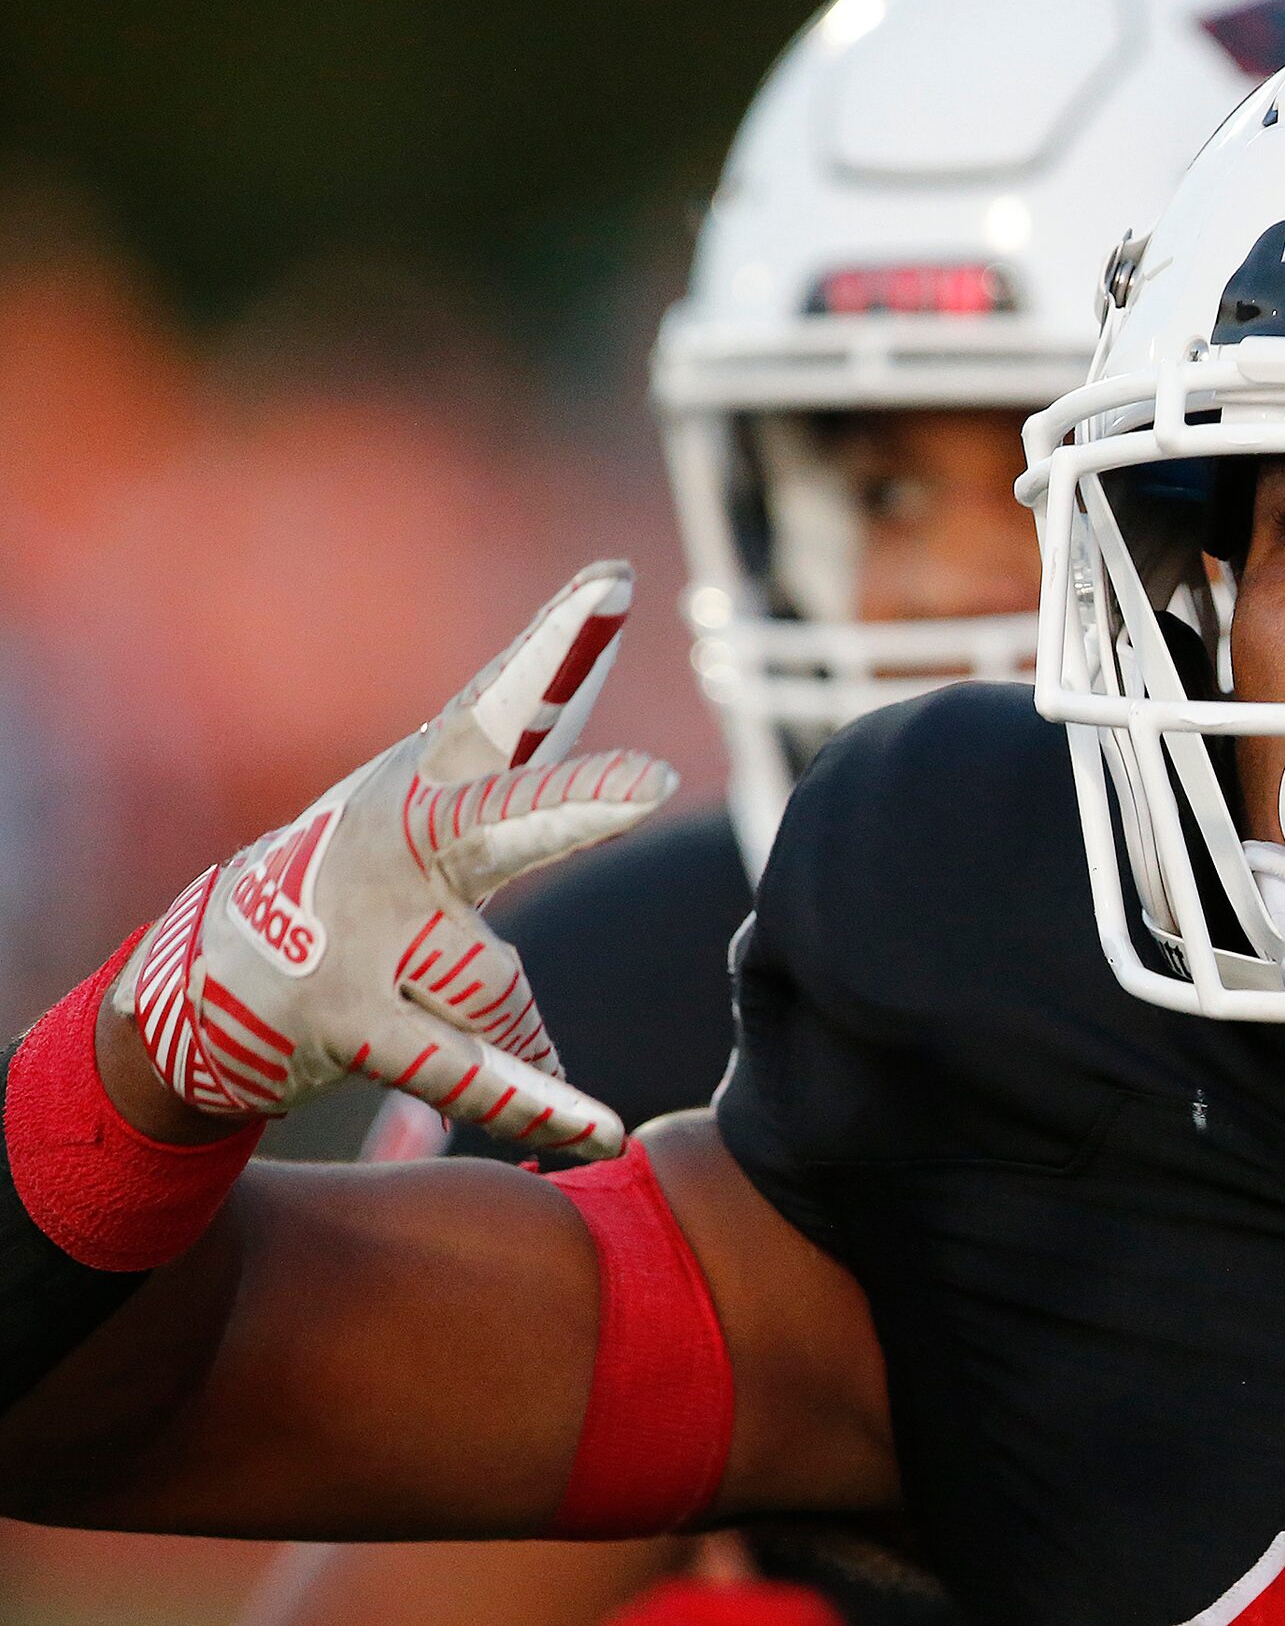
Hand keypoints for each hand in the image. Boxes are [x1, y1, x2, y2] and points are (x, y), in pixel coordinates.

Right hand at [111, 562, 675, 1156]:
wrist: (207, 981)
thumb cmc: (362, 870)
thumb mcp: (438, 789)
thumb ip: (533, 730)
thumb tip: (619, 620)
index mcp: (424, 781)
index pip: (506, 703)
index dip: (560, 644)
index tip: (617, 580)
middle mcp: (393, 843)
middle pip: (495, 823)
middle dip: (570, 807)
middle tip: (653, 789)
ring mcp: (363, 934)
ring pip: (496, 980)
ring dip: (519, 1026)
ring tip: (508, 1055)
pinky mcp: (348, 1019)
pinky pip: (463, 1067)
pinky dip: (529, 1102)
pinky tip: (593, 1129)